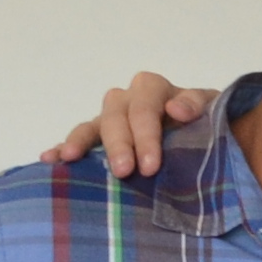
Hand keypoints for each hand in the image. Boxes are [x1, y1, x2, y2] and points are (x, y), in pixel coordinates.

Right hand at [46, 75, 211, 177]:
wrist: (205, 139)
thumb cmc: (207, 125)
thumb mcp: (212, 111)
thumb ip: (198, 105)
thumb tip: (177, 109)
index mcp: (153, 89)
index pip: (144, 107)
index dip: (146, 134)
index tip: (151, 165)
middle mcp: (127, 100)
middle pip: (115, 116)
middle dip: (119, 144)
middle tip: (125, 172)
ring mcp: (109, 119)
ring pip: (91, 125)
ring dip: (80, 142)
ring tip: (70, 158)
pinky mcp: (98, 139)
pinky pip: (78, 141)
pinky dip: (62, 148)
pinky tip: (49, 160)